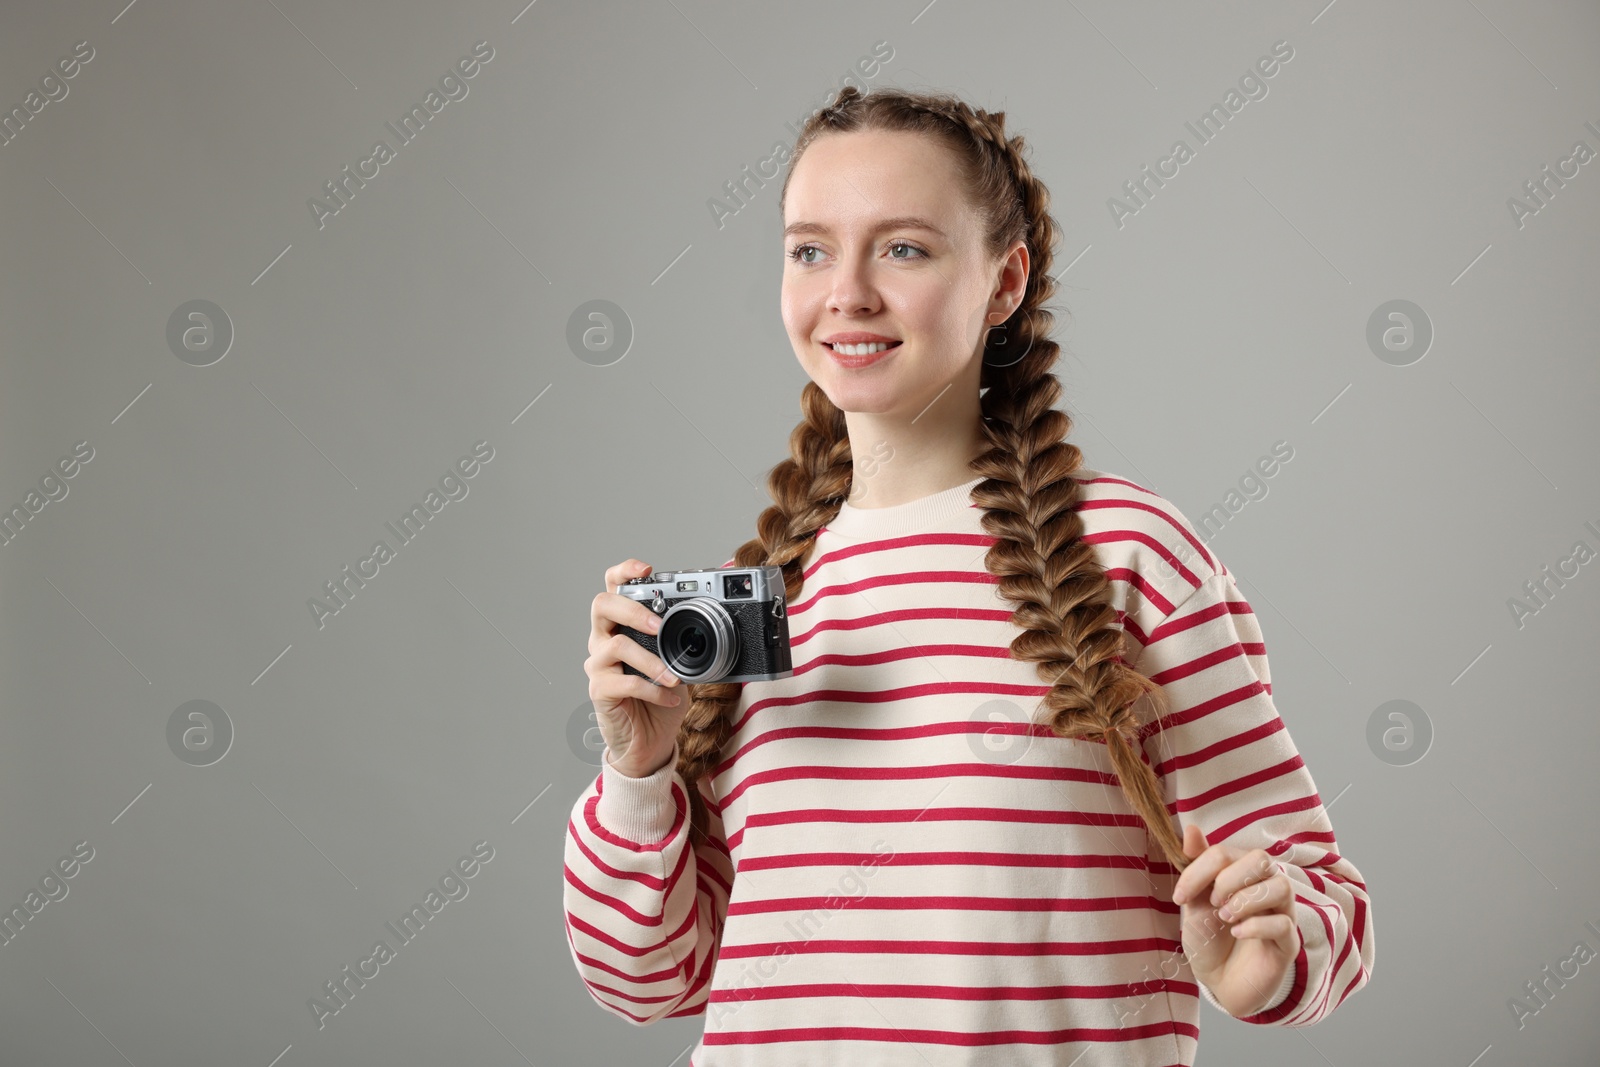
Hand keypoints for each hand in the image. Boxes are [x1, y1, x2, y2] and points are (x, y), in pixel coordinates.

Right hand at [584, 559, 688, 777]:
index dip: (624, 572)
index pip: (612, 587)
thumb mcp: (676, 663)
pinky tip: (670, 698)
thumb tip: (713, 626)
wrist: (649, 741)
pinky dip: (652, 690)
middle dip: (633, 609)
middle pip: (602, 605)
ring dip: (651, 660)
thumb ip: (682, 643)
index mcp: (621, 625)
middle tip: (659, 625)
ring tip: (674, 676)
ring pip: (616, 645)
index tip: (646, 569)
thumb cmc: (661, 698)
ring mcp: (598, 665)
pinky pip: (624, 682)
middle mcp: (603, 639)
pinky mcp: (600, 691)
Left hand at [1171, 824, 1297, 1017]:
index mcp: (1242, 872)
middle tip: (1213, 901)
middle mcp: (1266, 887)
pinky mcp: (1288, 943)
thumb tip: (1190, 829)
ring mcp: (1281, 914)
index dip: (1199, 870)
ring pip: (1281, 886)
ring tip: (1225, 918)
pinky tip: (1237, 933)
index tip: (1179, 896)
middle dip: (1230, 877)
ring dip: (1246, 899)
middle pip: (1262, 858)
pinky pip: (1284, 924)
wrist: (1218, 979)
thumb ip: (1195, 866)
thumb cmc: (1209, 936)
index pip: (1225, 852)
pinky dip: (1256, 926)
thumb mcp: (1195, 901)